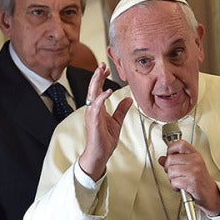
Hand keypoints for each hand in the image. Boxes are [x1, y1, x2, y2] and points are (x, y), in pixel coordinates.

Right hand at [78, 64, 132, 180]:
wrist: (99, 155)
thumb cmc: (104, 141)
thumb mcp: (117, 122)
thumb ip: (121, 110)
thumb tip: (128, 100)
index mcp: (97, 109)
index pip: (97, 90)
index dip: (101, 78)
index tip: (106, 69)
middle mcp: (92, 110)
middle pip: (93, 89)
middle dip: (97, 75)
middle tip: (102, 64)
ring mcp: (92, 115)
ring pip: (92, 94)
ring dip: (96, 82)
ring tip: (101, 71)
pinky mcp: (94, 122)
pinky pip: (96, 107)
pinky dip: (101, 98)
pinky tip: (107, 91)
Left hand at [158, 141, 219, 215]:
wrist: (209, 193)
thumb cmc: (199, 180)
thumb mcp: (189, 166)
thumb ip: (175, 161)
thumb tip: (162, 159)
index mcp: (195, 155)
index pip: (180, 144)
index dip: (171, 148)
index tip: (169, 154)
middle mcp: (195, 161)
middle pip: (170, 159)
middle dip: (168, 168)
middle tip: (174, 173)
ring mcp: (194, 171)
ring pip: (170, 171)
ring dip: (172, 179)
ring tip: (179, 180)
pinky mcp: (191, 181)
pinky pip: (174, 182)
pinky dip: (175, 186)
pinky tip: (181, 186)